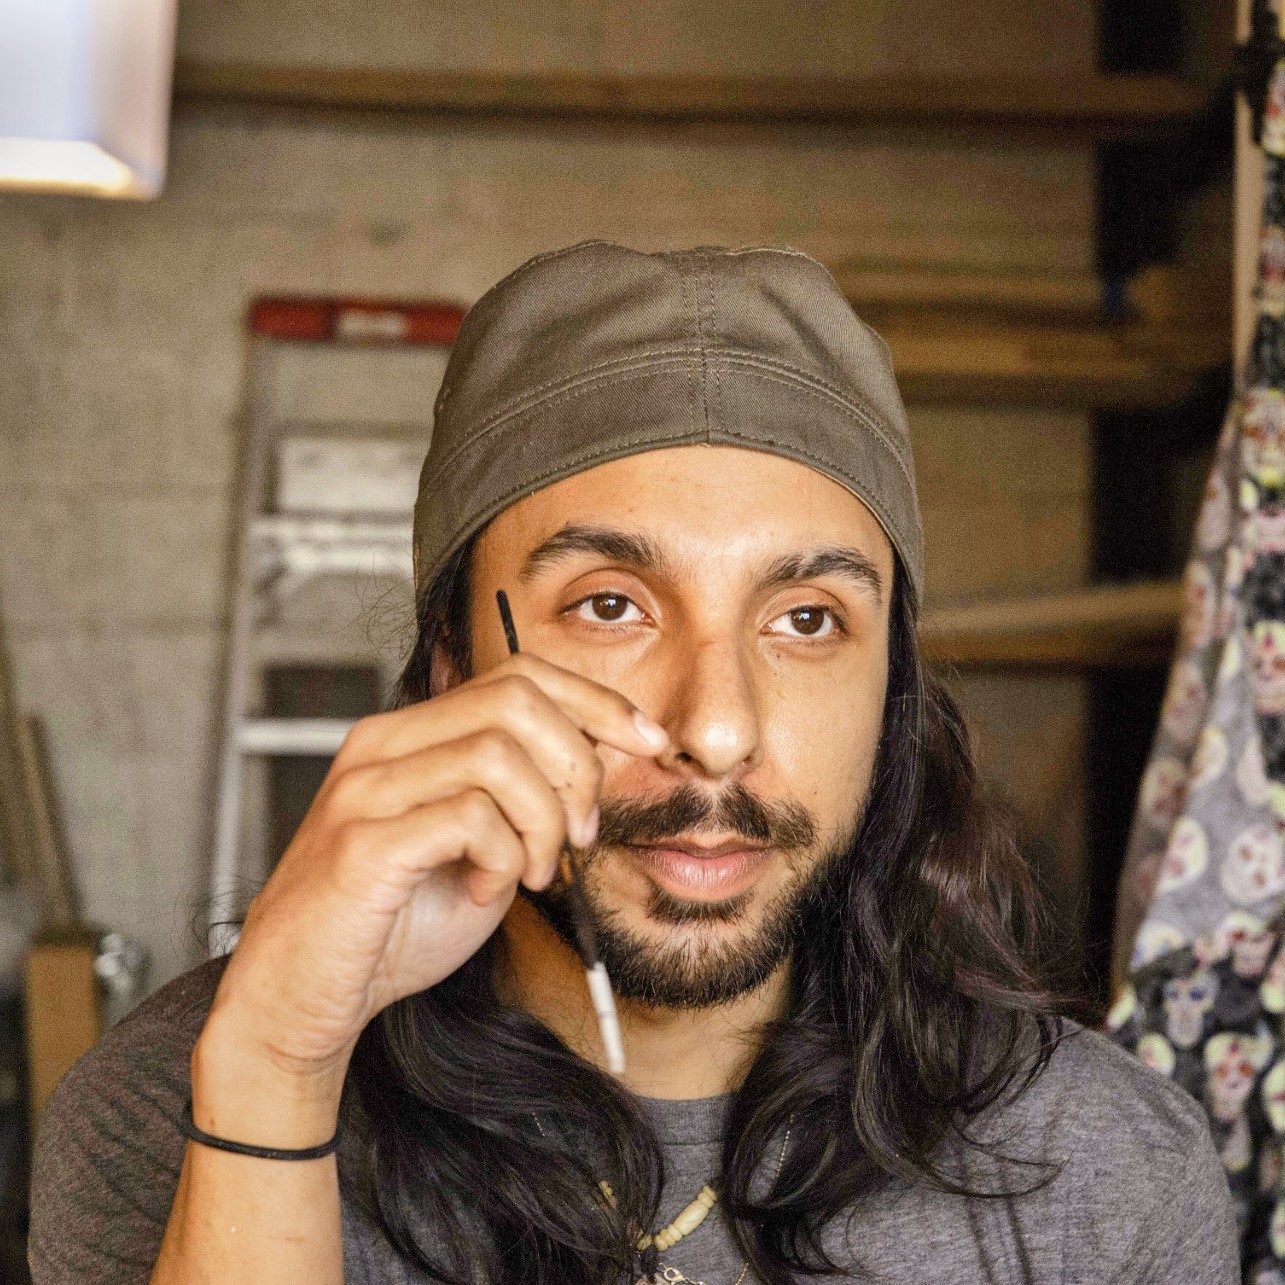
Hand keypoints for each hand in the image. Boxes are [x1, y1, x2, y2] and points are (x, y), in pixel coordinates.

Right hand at [196, 654, 668, 1110]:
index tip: (647, 742)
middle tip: (582, 834)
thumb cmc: (394, 922)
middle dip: (578, 765)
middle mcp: (382, 744)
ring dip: (545, 820)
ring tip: (535, 871)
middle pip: (517, 699)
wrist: (302, 997)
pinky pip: (469, 818)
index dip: (596, 702)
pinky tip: (487, 888)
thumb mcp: (481, 847)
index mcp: (411, 735)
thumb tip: (606, 758)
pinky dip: (504, 857)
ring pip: (498, 754)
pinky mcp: (362, 843)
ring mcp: (366, 789)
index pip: (519, 674)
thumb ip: (525, 798)